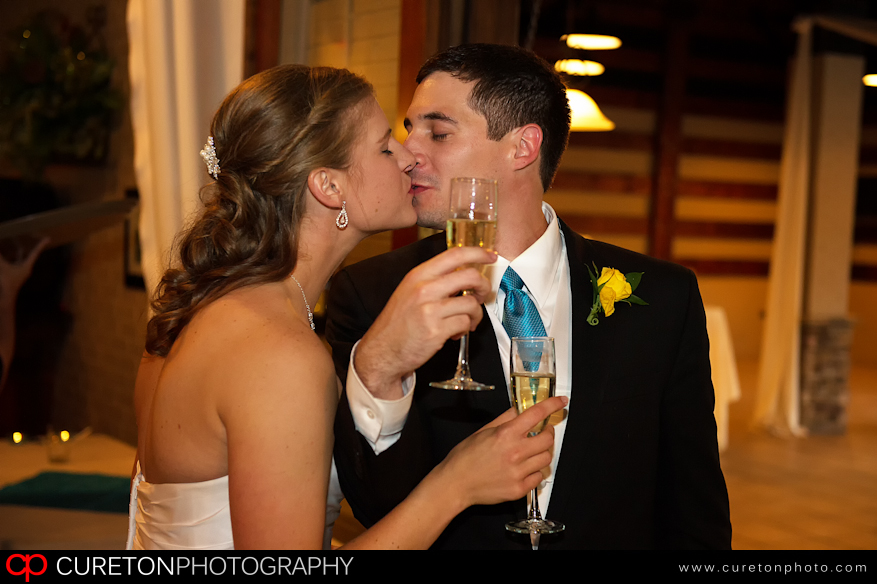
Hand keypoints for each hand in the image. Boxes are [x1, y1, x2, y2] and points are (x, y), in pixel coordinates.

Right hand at [0, 237, 48, 305]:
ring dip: (15, 252)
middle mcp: (24, 268)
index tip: (48, 238)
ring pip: (18, 259)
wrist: (5, 298)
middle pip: (27, 255)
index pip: (35, 253)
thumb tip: (0, 250)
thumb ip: (0, 257)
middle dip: (25, 247)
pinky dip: (8, 258)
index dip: (41, 245)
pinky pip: (11, 263)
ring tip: (12, 243)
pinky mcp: (12, 275)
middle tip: (25, 238)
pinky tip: (4, 254)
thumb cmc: (7, 283)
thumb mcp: (3, 267)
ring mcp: (19, 272)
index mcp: (27, 266)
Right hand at [354, 246, 495, 398]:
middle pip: (470, 276)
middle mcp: (423, 289)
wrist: (382, 351)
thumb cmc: (398, 323)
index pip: (454, 254)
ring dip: (475, 315)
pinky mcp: (435, 331)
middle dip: (483, 286)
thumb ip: (435, 280)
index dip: (478, 252)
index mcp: (418, 275)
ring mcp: (429, 310)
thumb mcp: (410, 291)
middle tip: (482, 294)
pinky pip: (465, 324)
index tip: (490, 256)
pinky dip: (464, 329)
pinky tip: (453, 333)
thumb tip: (464, 274)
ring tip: (465, 321)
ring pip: (471, 304)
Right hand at [435, 396, 567, 510]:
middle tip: (542, 432)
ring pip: (546, 459)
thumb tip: (520, 410)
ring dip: (542, 453)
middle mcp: (515, 452)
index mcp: (506, 434)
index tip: (561, 402)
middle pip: (548, 439)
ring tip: (531, 452)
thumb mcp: (483, 431)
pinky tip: (523, 469)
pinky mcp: (519, 489)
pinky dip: (534, 472)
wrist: (456, 483)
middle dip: (548, 433)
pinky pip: (538, 477)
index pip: (537, 414)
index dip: (552, 405)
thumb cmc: (465, 457)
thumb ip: (505, 419)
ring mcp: (518, 472)